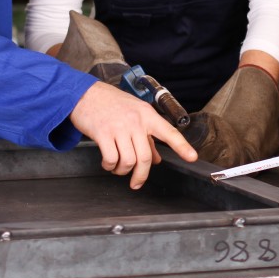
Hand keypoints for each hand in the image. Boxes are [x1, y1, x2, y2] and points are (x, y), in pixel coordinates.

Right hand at [69, 81, 197, 188]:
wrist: (86, 94)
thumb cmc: (112, 103)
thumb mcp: (134, 114)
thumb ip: (147, 136)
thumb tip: (156, 158)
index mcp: (147, 115)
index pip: (169, 132)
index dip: (182, 146)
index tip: (192, 157)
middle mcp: (135, 121)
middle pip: (145, 157)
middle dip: (141, 176)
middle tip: (137, 183)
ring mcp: (119, 127)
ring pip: (128, 161)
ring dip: (122, 171)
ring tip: (118, 167)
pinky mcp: (103, 133)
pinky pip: (111, 159)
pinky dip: (110, 166)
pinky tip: (108, 163)